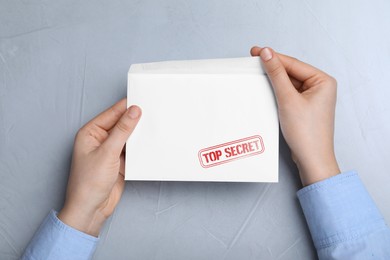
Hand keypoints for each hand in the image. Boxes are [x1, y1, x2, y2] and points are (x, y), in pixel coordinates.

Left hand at [58, 99, 140, 235]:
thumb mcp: (107, 152)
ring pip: (128, 136)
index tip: (144, 100)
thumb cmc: (89, 182)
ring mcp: (110, 151)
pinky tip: (151, 143)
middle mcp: (100, 139)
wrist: (91, 209)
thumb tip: (134, 111)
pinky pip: (132, 149)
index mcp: (90, 132)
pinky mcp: (119, 162)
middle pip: (121, 124)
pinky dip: (141, 147)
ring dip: (139, 134)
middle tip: (153, 112)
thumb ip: (123, 130)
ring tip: (155, 126)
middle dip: (136, 119)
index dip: (127, 106)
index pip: (112, 113)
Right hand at [251, 47, 339, 185]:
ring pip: (288, 82)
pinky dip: (277, 91)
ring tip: (256, 72)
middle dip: (272, 67)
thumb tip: (267, 54)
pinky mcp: (303, 107)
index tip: (256, 51)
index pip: (293, 64)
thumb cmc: (307, 133)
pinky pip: (288, 93)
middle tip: (253, 59)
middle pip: (291, 72)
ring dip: (273, 79)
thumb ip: (277, 74)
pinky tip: (265, 88)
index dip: (274, 57)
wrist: (311, 159)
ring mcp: (312, 98)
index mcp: (323, 81)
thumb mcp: (288, 99)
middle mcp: (320, 87)